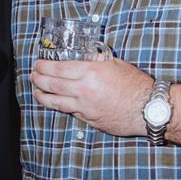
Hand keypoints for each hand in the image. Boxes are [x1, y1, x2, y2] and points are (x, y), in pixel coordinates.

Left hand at [30, 57, 151, 136]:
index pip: (58, 68)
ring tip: (36, 91)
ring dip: (42, 96)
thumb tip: (84, 59)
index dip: (43, 66)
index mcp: (90, 73)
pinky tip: (55, 103)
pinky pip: (69, 112)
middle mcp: (84, 90)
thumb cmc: (136, 85)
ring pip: (56, 102)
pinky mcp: (89, 120)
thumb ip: (96, 61)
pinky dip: (60, 106)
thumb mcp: (115, 64)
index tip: (37, 64)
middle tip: (32, 76)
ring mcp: (85, 107)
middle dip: (38, 79)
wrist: (148, 108)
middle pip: (52, 85)